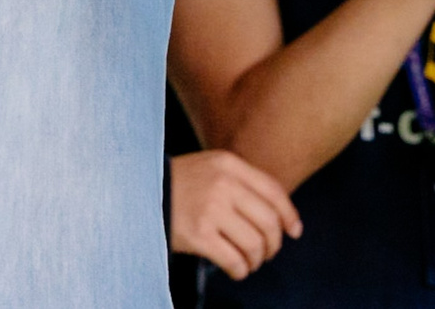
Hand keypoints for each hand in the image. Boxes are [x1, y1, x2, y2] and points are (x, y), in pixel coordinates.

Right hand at [169, 149, 300, 279]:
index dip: (289, 215)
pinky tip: (236, 269)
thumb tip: (279, 214)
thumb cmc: (181, 184)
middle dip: (274, 244)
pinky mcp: (198, 234)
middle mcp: (223, 184)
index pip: (273, 191)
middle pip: (268, 221)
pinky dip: (241, 270)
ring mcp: (210, 209)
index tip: (295, 231)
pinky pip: (234, 260)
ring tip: (250, 262)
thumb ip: (242, 182)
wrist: (140, 192)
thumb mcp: (212, 168)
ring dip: (257, 260)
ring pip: (254, 243)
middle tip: (268, 252)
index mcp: (229, 164)